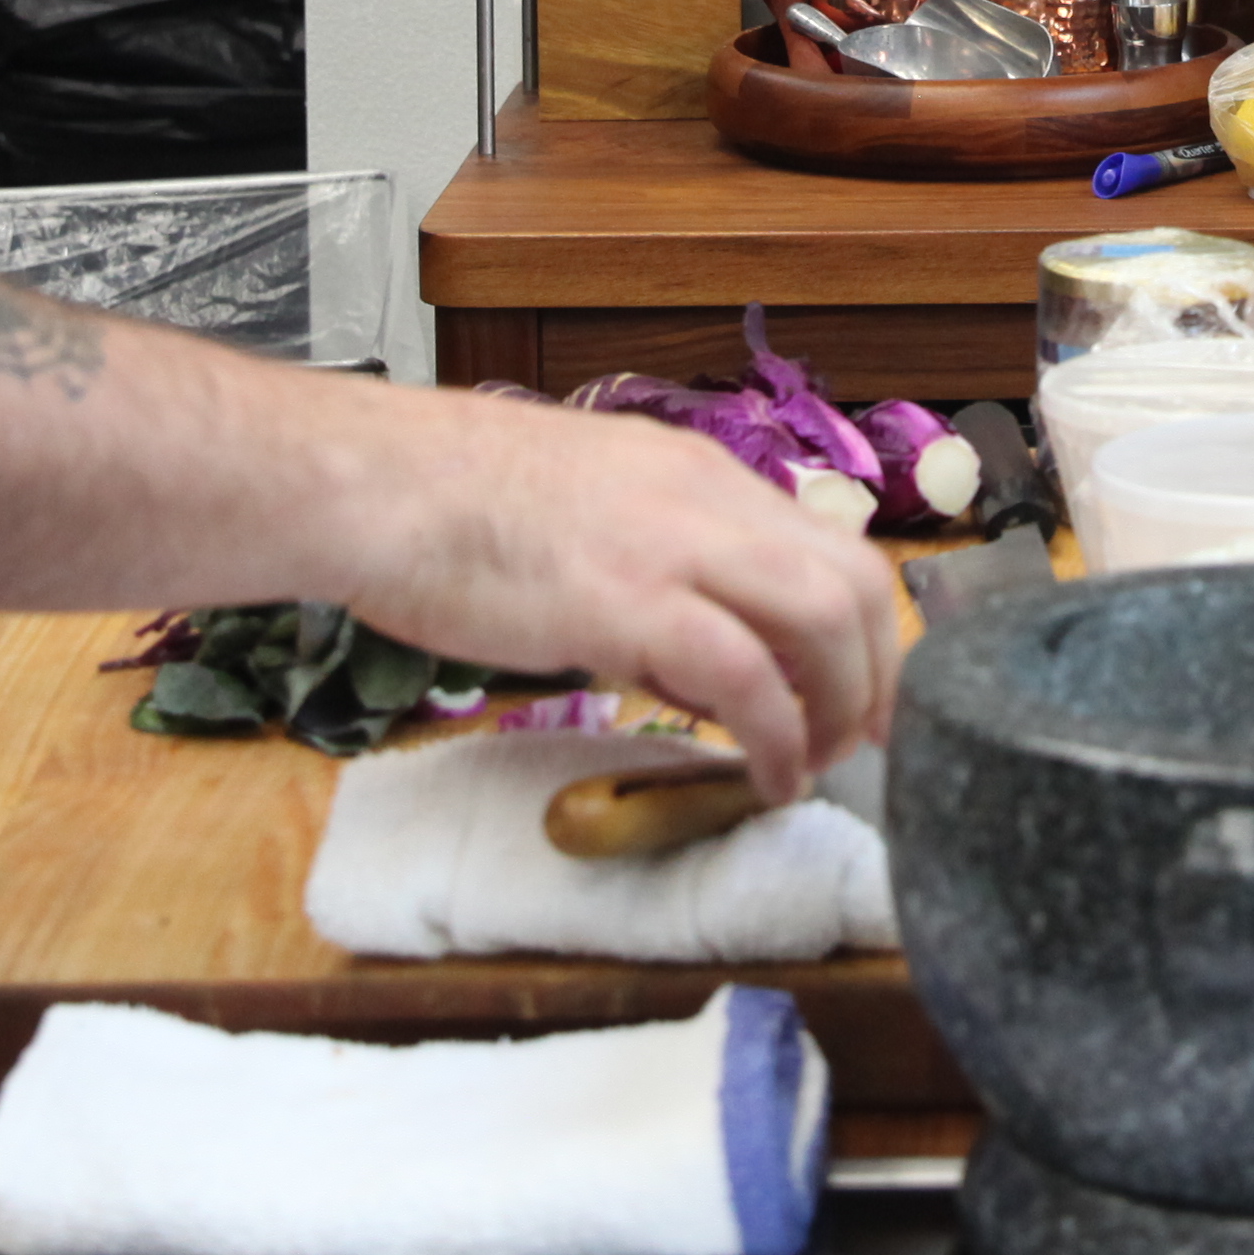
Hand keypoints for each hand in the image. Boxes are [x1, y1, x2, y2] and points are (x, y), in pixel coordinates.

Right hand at [311, 387, 903, 802]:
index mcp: (695, 475)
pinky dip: (777, 737)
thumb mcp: (586, 515)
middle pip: (852, 581)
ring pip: (823, 618)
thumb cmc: (447, 506)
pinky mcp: (629, 603)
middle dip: (878, 675)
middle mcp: (705, 499)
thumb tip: (700, 671)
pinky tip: (766, 779)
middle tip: (861, 743)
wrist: (375, 486)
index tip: (862, 691)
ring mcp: (672, 546)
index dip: (865, 628)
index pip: (828, 543)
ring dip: (840, 708)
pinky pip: (745, 676)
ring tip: (815, 767)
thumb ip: (655, 576)